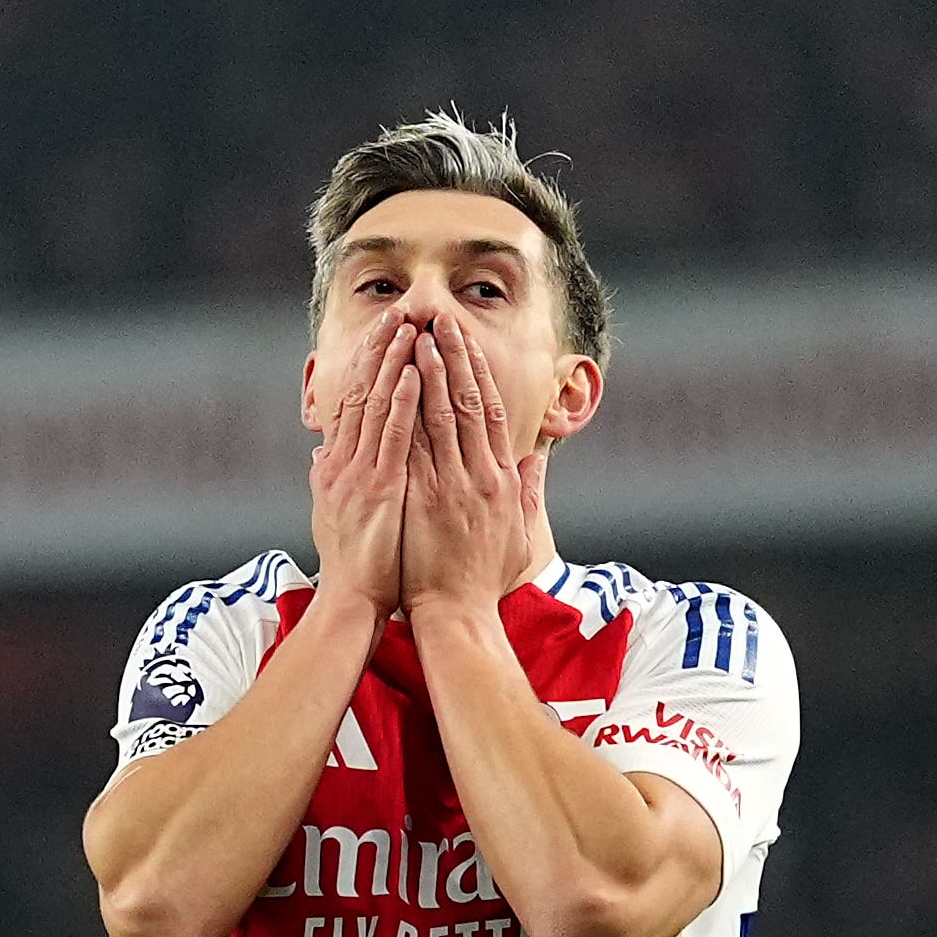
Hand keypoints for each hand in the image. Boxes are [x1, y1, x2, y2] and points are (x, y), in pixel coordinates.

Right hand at [306, 308, 423, 615]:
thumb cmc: (354, 565)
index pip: (351, 401)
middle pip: (361, 392)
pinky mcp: (378, 489)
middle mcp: (342, 462)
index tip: (385, 332)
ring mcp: (359, 473)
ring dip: (394, 364)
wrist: (352, 602)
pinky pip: (393, 437)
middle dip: (381, 350)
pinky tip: (416, 374)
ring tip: (411, 328)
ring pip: (377, 405)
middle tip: (400, 312)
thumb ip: (328, 479)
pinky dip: (404, 402)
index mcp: (336, 465)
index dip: (367, 364)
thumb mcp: (333, 513)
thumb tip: (320, 452)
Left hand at [400, 311, 540, 619]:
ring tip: (419, 337)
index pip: (492, 413)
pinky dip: (410, 411)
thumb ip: (529, 495)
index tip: (464, 342)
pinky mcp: (425, 499)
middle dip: (454, 358)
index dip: (478, 373)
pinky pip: (417, 444)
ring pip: (442, 417)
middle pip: (469, 403)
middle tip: (440, 321)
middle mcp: (481, 476)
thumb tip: (536, 461)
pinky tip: (400, 381)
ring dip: (430, 373)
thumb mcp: (520, 535)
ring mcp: (453, 486)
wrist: (458, 615)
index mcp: (503, 481)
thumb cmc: (484, 580)